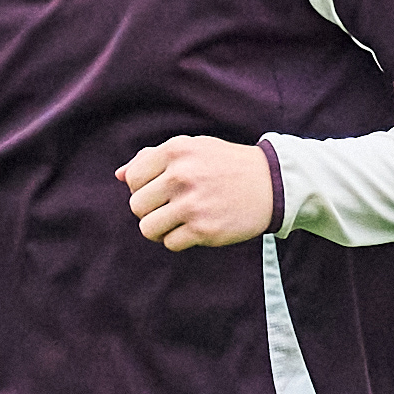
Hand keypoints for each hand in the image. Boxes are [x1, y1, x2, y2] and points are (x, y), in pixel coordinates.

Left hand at [119, 134, 280, 250]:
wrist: (273, 184)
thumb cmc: (226, 165)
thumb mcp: (193, 149)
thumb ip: (154, 158)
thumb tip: (120, 175)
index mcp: (176, 151)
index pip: (133, 178)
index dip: (143, 188)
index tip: (162, 190)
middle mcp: (182, 176)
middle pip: (137, 206)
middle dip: (150, 210)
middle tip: (172, 207)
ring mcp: (193, 204)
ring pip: (148, 228)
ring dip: (160, 229)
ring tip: (178, 222)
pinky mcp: (205, 229)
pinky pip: (171, 243)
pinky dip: (179, 240)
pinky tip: (195, 229)